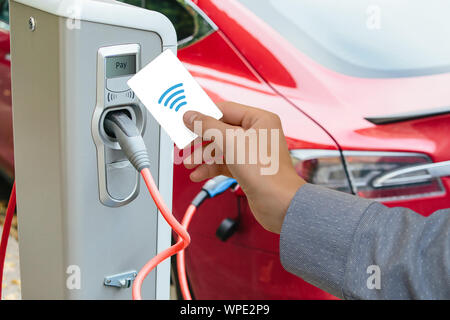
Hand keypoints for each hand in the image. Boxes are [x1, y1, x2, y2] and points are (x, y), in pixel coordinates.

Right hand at [182, 101, 304, 233]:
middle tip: (185, 145)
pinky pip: (225, 163)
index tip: (187, 121)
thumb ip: (208, 126)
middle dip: (201, 140)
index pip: (225, 109)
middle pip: (220, 130)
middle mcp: (257, 133)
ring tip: (190, 164)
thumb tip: (191, 116)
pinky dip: (211, 168)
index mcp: (259, 119)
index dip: (204, 115)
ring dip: (203, 156)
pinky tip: (199, 174)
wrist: (279, 205)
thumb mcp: (231, 143)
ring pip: (221, 148)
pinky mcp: (248, 168)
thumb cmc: (267, 173)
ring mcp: (252, 152)